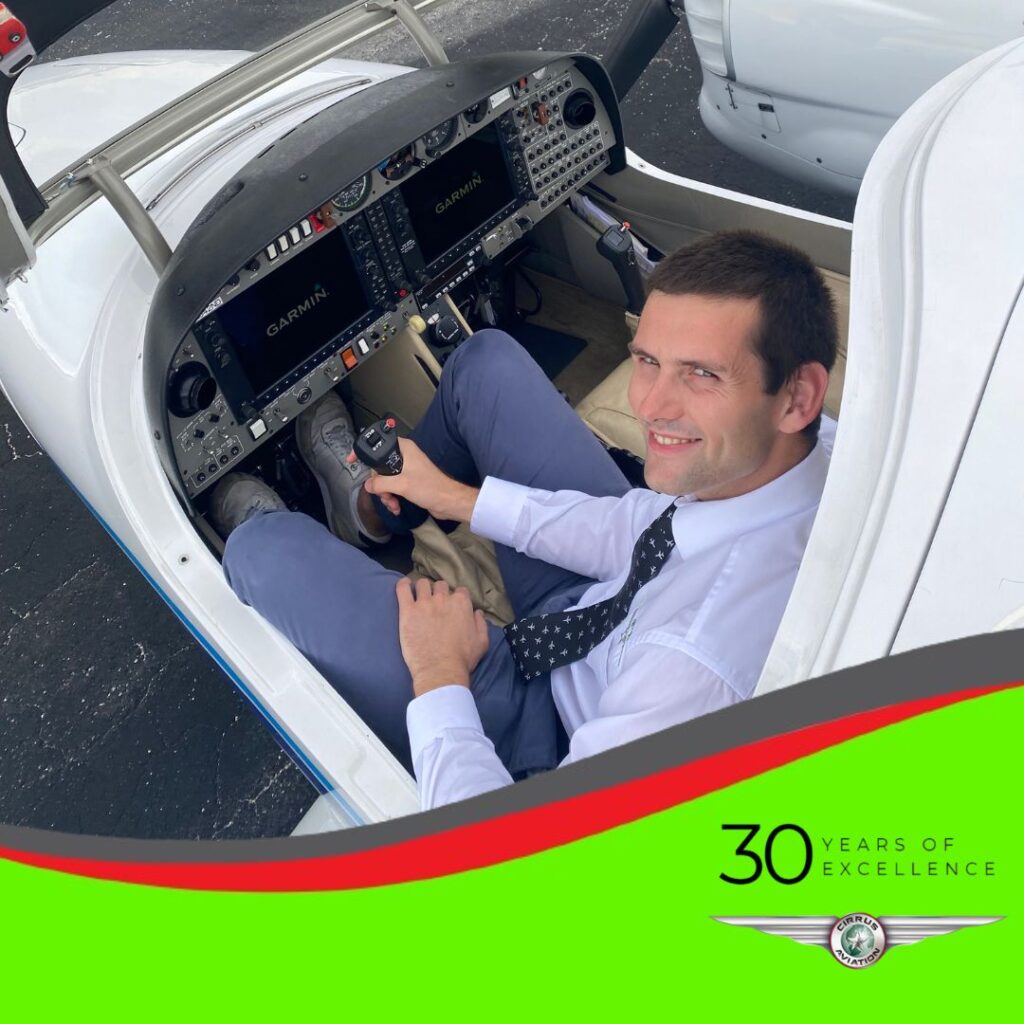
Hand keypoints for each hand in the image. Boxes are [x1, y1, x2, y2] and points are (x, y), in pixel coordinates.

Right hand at [364, 438, 478, 522]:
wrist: (448, 502)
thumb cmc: (430, 488)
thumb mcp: (400, 484)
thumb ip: (380, 483)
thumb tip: (369, 485)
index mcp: (403, 449)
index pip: (378, 445)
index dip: (364, 453)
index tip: (352, 460)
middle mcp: (404, 456)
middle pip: (379, 468)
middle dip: (379, 484)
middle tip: (385, 494)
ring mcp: (407, 469)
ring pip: (385, 480)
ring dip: (386, 494)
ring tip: (393, 504)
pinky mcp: (410, 481)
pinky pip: (393, 487)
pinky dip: (392, 497)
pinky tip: (397, 507)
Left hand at [396, 578, 489, 696]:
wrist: (441, 670)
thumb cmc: (463, 658)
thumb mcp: (482, 642)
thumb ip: (481, 623)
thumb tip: (477, 612)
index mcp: (461, 604)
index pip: (460, 591)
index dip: (457, 598)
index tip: (453, 607)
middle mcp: (443, 599)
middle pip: (440, 586)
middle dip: (439, 593)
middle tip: (436, 605)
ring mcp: (424, 603)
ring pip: (422, 584)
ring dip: (422, 589)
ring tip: (419, 597)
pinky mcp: (408, 611)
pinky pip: (403, 589)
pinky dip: (403, 585)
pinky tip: (405, 586)